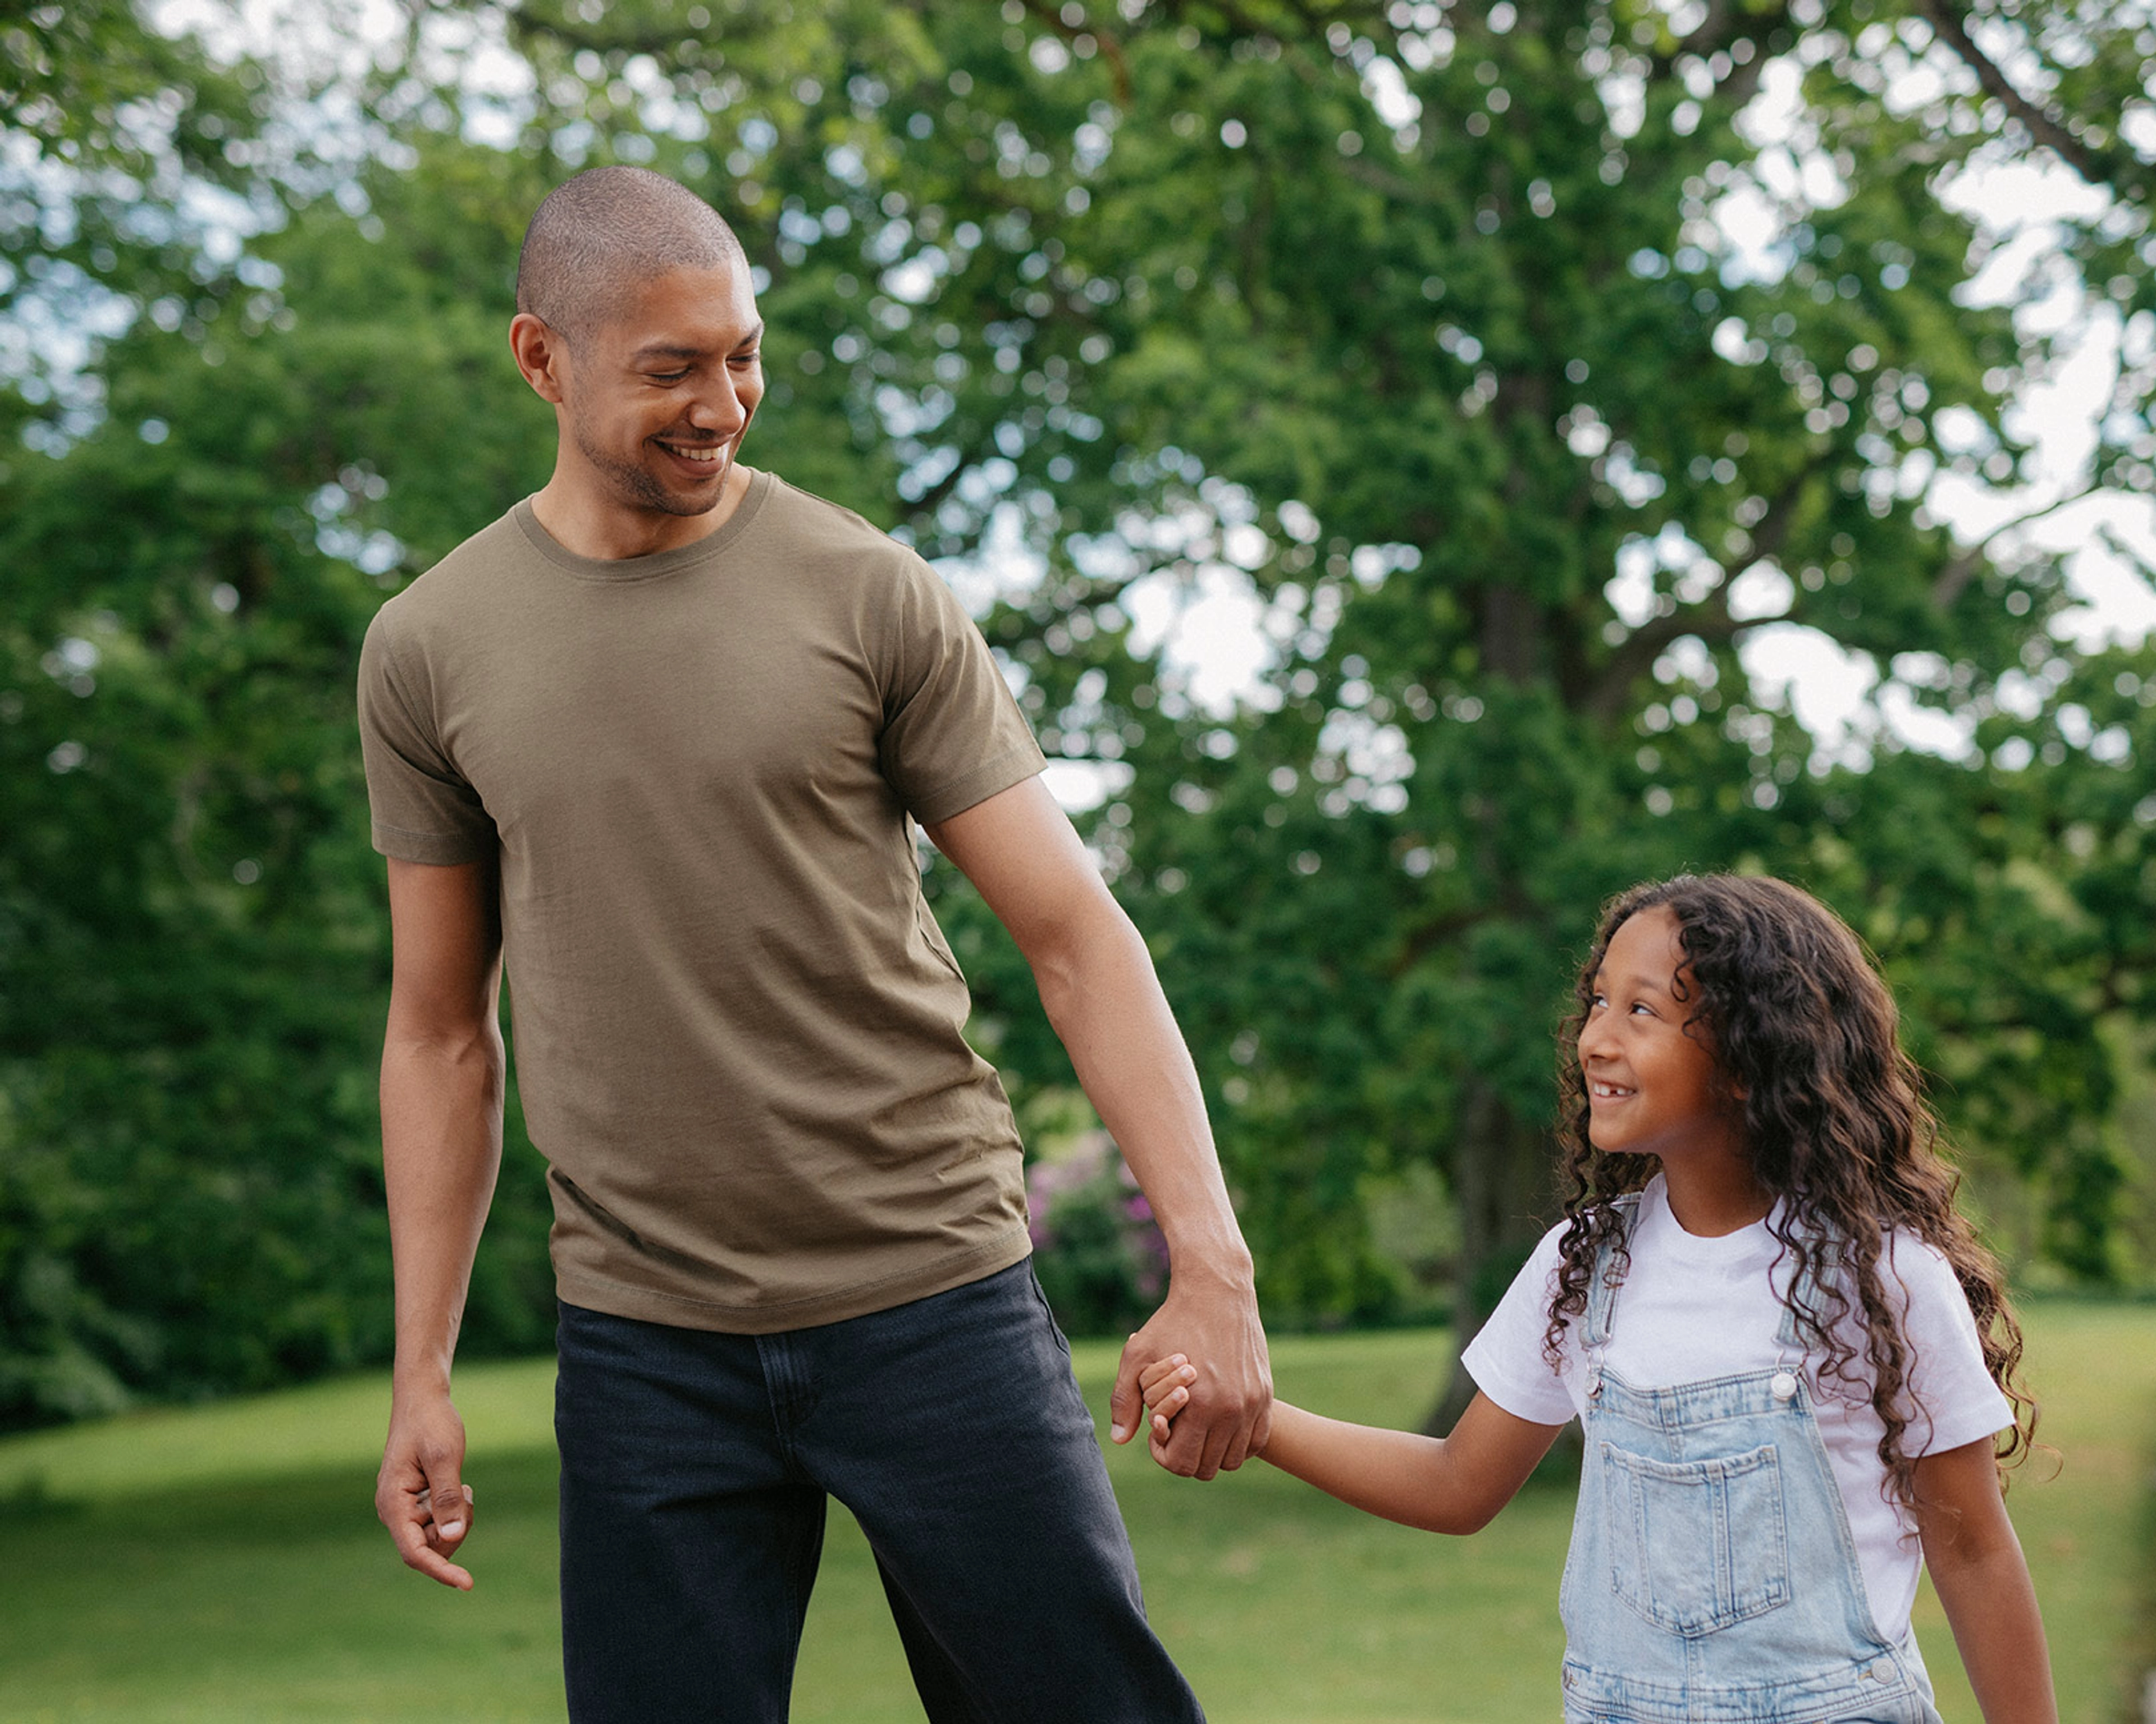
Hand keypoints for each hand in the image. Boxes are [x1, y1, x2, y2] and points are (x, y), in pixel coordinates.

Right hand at [377, 1388, 476, 1589]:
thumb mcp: (444, 1457)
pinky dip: (455, 1510)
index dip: (441, 1571)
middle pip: (431, 1548)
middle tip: (466, 1492)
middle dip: (455, 1530)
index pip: (415, 1553)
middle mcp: (395, 1512)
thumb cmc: (432, 1424)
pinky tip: (457, 1484)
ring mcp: (405, 1508)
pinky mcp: (418, 1503)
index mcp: (393, 1504)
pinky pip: (440, 1522)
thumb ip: (447, 1498)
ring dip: (457, 1519)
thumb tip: (451, 1538)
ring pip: (438, 1538)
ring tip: (461, 1485)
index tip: (468, 1584)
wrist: (423, 1401)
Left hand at [1109, 1271, 1271, 1478]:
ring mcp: (1253, 1404)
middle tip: (1176, 1429)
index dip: (1162, 1454)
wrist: (1216, 1292)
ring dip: (1212, 1452)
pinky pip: (1256, 1441)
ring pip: (1233, 1460)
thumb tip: (1120, 1439)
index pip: (1181, 1463)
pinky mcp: (1265, 1395)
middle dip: (1186, 1456)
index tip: (1157, 1429)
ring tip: (1196, 1426)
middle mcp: (1231, 1410)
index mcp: (1200, 1406)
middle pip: (1208, 1468)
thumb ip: (1125, 1401)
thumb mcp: (1137, 1356)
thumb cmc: (1172, 1323)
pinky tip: (1218, 1423)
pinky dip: (1237, 1443)